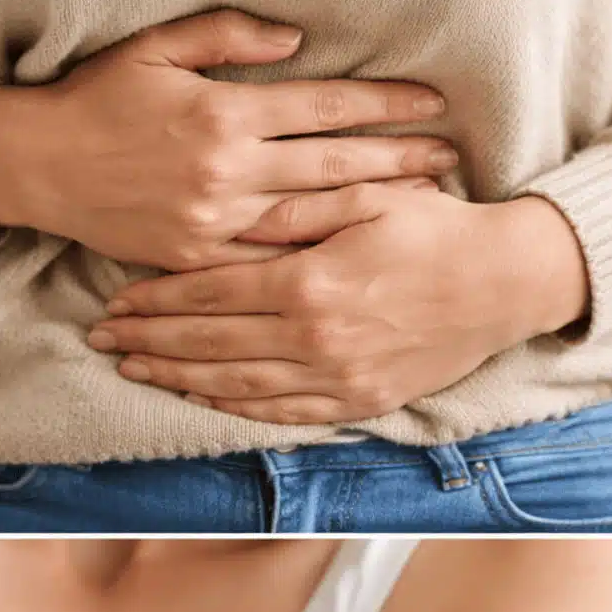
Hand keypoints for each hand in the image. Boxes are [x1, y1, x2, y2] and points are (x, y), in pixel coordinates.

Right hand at [0, 10, 459, 272]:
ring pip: (317, 216)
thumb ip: (227, 38)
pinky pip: (274, 260)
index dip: (384, 104)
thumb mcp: (155, 50)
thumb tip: (296, 39)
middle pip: (337, 164)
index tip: (432, 104)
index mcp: (224, 114)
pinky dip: (323, 253)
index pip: (325, 106)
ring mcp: (218, 220)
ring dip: (377, 208)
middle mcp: (228, 170)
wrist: (36, 166)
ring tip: (429, 202)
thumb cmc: (98, 101)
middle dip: (401, 158)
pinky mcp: (202, 258)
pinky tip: (364, 249)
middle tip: (453, 156)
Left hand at [91, 185, 590, 423]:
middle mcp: (317, 339)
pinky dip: (237, 408)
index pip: (210, 294)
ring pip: (239, 385)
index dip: (155, 300)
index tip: (117, 301)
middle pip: (211, 343)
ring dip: (180, 379)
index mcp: (311, 283)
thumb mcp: (366, 199)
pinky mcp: (364, 401)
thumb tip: (232, 226)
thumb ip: (295, 214)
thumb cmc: (439, 232)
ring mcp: (341, 377)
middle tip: (104, 340)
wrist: (506, 283)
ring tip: (138, 372)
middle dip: (151, 341)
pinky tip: (204, 398)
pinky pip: (286, 413)